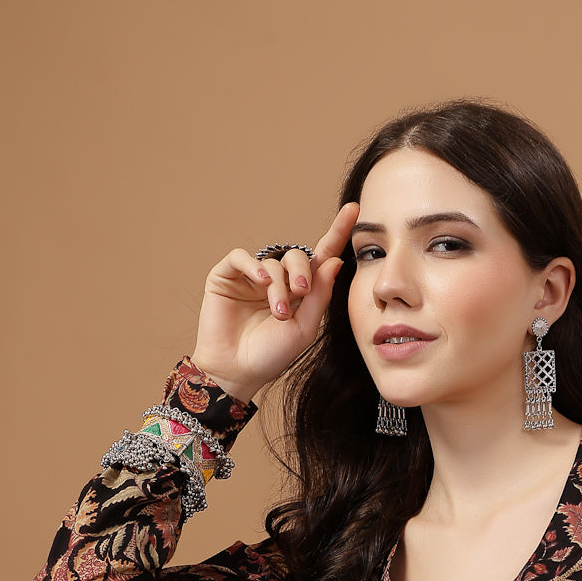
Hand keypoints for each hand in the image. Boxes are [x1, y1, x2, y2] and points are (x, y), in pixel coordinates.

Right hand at [190, 203, 359, 403]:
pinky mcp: (226, 276)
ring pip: (272, 261)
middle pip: (297, 256)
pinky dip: (253, 265)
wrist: (238, 371)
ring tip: (278, 312)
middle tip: (301, 291)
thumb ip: (320, 295)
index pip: (321, 257)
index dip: (337, 233)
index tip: (355, 209)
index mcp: (300, 291)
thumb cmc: (272, 355)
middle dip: (302, 271)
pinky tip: (260, 281)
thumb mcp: (305, 328)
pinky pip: (241, 257)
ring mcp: (252, 277)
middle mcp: (278, 279)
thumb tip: (335, 261)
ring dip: (278, 286)